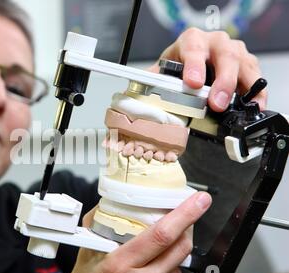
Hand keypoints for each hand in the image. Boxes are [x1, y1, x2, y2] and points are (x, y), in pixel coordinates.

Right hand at [61, 192, 211, 272]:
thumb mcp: (87, 252)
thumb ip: (100, 224)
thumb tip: (111, 201)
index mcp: (120, 264)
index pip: (162, 235)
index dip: (185, 215)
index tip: (198, 201)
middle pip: (180, 248)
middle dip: (188, 227)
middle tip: (188, 214)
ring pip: (179, 264)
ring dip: (174, 250)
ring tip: (155, 250)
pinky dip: (169, 270)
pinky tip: (152, 271)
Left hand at [149, 28, 266, 111]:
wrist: (192, 64)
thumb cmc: (178, 65)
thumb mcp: (162, 70)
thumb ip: (153, 81)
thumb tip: (141, 99)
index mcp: (192, 40)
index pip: (193, 49)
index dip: (194, 66)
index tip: (192, 83)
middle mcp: (215, 42)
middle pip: (225, 56)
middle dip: (222, 81)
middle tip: (216, 103)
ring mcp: (234, 52)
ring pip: (244, 64)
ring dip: (242, 88)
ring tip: (238, 107)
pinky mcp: (247, 65)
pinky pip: (256, 77)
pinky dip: (256, 93)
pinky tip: (255, 105)